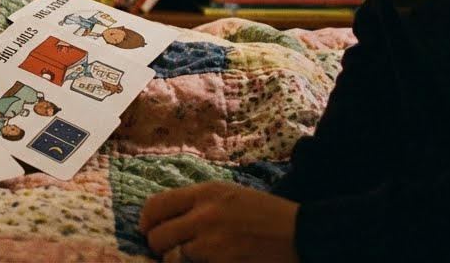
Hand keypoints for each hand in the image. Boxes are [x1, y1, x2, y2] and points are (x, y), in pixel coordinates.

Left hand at [139, 182, 298, 262]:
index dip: (146, 220)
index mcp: (205, 193)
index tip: (148, 228)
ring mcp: (212, 245)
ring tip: (200, 254)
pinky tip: (217, 260)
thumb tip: (165, 217)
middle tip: (169, 249)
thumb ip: (197, 203)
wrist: (303, 233)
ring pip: (174, 259)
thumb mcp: (229, 195)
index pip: (156, 205)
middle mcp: (203, 217)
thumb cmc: (267, 213)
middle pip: (157, 237)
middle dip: (160, 246)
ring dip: (181, 260)